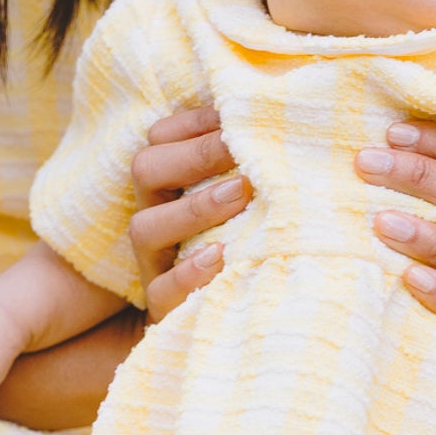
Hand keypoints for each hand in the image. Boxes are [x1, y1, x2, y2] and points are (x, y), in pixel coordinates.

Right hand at [130, 105, 250, 323]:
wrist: (237, 321)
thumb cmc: (254, 246)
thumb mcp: (252, 203)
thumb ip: (256, 166)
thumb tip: (290, 121)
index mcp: (170, 184)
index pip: (161, 136)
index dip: (194, 121)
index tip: (236, 114)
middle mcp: (155, 216)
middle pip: (145, 169)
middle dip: (194, 154)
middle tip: (239, 146)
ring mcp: (154, 262)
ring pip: (145, 227)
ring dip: (193, 207)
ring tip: (240, 194)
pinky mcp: (163, 306)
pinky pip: (161, 288)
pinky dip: (188, 271)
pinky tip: (221, 256)